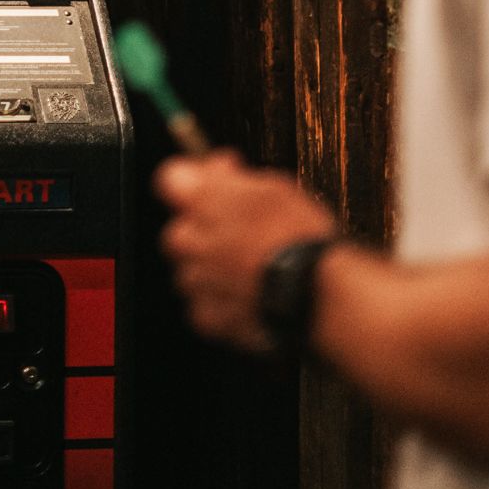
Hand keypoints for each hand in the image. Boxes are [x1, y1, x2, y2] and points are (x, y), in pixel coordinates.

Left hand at [154, 151, 337, 350]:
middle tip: (239, 231)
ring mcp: (196, 281)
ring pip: (190, 270)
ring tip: (249, 269)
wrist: (318, 295)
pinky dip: (220, 303)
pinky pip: (203, 306)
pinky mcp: (208, 318)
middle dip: (202, 229)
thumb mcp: (275, 186)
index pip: (171, 178)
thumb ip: (235, 178)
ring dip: (210, 268)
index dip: (197, 177)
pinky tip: (247, 296)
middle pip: (179, 229)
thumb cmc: (301, 240)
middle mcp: (190, 240)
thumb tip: (220, 171)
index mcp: (202, 200)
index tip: (220, 178)